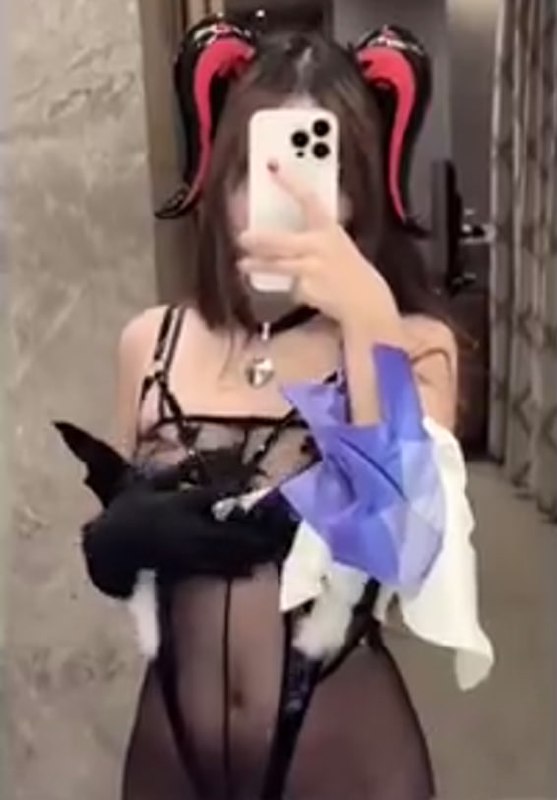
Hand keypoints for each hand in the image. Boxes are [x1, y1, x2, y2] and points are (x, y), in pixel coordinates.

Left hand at [237, 161, 393, 326]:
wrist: (364, 300)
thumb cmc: (347, 268)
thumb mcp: (335, 242)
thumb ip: (313, 232)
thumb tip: (278, 228)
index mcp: (329, 228)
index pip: (308, 198)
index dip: (291, 181)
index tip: (273, 166)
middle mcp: (320, 246)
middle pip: (282, 240)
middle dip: (260, 239)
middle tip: (243, 237)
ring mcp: (313, 269)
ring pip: (278, 265)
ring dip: (258, 264)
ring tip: (243, 264)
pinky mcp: (307, 289)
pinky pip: (291, 286)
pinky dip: (292, 287)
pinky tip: (304, 289)